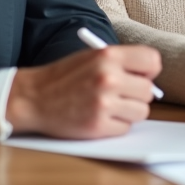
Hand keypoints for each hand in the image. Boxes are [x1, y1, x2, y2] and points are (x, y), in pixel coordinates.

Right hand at [6, 44, 161, 137]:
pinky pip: (125, 128)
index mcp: (108, 56)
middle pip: (148, 91)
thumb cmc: (63, 77)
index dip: (149, 71)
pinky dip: (116, 126)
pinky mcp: (97, 125)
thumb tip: (150, 78)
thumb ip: (121, 63)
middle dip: (137, 95)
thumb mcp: (92, 57)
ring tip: (109, 106)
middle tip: (121, 95)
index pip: (153, 61)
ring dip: (128, 112)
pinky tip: (99, 117)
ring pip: (141, 112)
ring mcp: (104, 103)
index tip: (141, 76)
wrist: (32, 98)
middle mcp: (109, 78)